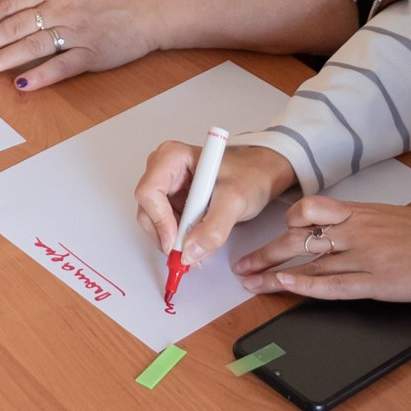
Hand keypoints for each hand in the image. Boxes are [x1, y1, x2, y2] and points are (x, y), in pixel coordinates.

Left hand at [0, 0, 158, 90]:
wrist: (156, 5)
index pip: (12, 4)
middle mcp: (64, 7)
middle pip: (16, 26)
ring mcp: (79, 32)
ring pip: (33, 46)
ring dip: (4, 59)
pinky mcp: (94, 54)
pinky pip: (62, 66)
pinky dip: (42, 76)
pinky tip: (22, 84)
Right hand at [135, 141, 295, 265]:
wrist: (262, 175)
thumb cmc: (250, 174)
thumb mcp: (235, 200)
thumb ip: (213, 229)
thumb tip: (190, 252)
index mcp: (173, 157)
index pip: (150, 192)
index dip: (160, 220)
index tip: (176, 243)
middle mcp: (164, 170)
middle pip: (147, 209)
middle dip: (165, 235)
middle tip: (186, 254)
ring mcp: (168, 187)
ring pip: (154, 222)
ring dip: (172, 240)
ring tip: (198, 246)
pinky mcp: (174, 202)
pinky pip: (165, 226)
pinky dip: (178, 240)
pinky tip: (197, 241)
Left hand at [232, 197, 410, 302]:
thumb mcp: (387, 218)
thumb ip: (358, 224)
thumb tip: (334, 232)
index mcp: (358, 212)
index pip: (308, 209)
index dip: (285, 221)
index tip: (270, 232)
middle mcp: (354, 231)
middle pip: (297, 238)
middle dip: (265, 252)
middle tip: (242, 265)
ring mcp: (362, 256)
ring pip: (307, 261)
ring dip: (274, 273)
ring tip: (251, 282)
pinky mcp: (374, 282)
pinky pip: (331, 284)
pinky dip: (304, 285)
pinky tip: (285, 287)